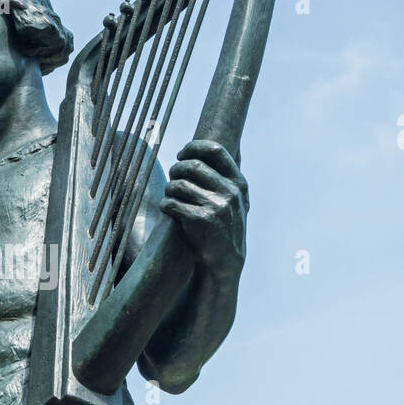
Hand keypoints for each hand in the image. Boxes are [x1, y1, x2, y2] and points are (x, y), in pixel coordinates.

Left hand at [160, 139, 247, 278]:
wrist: (226, 260)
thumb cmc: (225, 226)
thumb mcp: (238, 200)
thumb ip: (231, 176)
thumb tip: (235, 144)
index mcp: (238, 183)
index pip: (216, 150)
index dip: (193, 147)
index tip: (181, 154)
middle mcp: (230, 192)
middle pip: (192, 166)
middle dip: (176, 169)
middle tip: (172, 177)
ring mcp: (216, 206)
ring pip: (179, 184)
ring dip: (169, 188)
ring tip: (169, 195)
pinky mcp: (200, 221)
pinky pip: (172, 203)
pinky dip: (165, 204)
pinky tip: (167, 208)